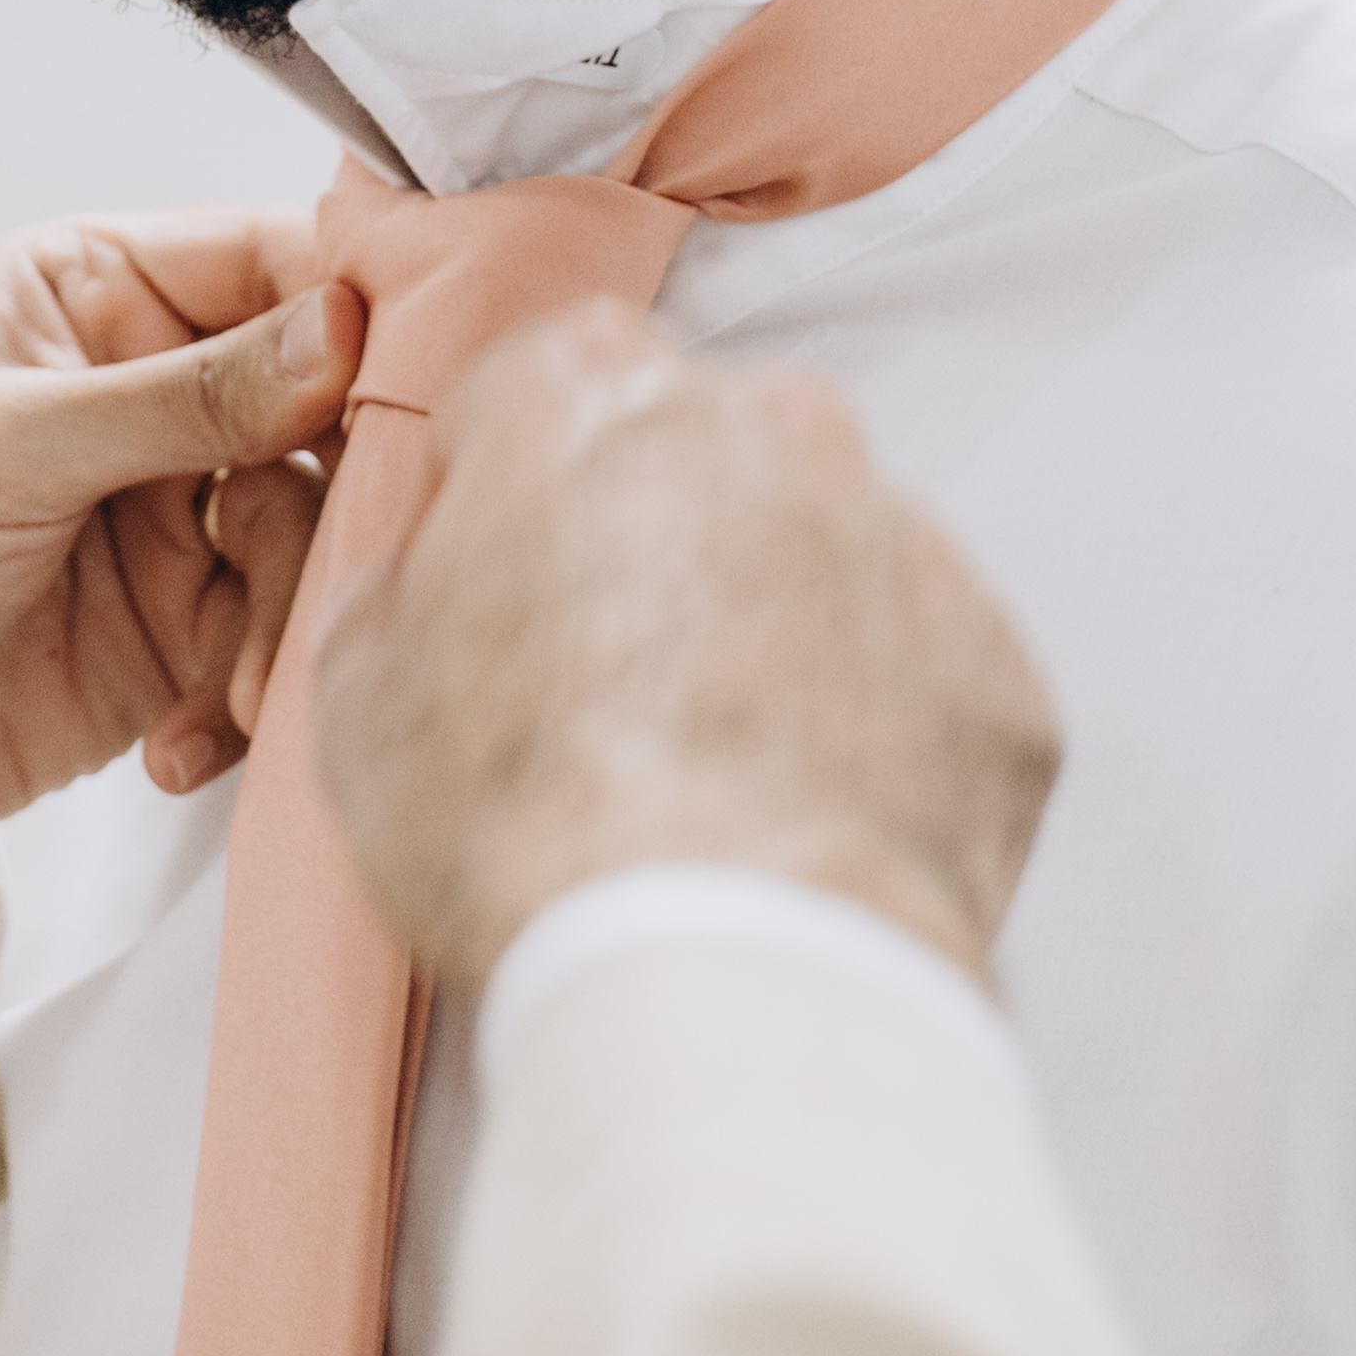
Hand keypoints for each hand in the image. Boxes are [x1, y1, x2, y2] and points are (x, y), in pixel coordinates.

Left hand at [0, 209, 362, 901]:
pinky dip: (246, 697)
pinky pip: (275, 639)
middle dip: (339, 492)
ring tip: (227, 688)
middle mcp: (149, 388)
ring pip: (312, 533)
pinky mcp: (185, 629)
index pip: (272, 261)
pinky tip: (177, 743)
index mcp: (93, 292)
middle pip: (324, 404)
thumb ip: (182, 396)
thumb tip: (341, 330)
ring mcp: (174, 511)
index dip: (360, 305)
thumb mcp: (5, 452)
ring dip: (286, 618)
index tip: (414, 370)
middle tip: (347, 557)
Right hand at [322, 302, 1059, 995]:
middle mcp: (768, 427)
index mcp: (593, 397)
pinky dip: (868, 720)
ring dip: (766, 625)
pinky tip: (796, 816)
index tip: (487, 578)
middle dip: (644, 540)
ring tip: (702, 773)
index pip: (530, 385)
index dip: (497, 489)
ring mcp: (900, 539)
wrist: (730, 970)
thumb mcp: (362, 695)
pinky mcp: (993, 662)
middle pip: (690, 450)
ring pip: (818, 547)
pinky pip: (916, 662)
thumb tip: (437, 592)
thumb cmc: (534, 824)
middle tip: (592, 687)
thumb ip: (402, 593)